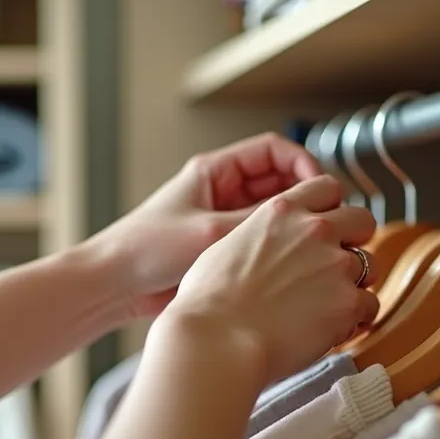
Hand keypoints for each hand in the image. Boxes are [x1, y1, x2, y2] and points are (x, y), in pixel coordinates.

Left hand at [88, 133, 322, 317]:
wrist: (114, 286)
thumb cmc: (145, 249)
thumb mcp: (210, 232)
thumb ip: (260, 221)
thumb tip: (309, 216)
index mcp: (216, 172)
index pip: (274, 151)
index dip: (303, 165)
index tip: (322, 190)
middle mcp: (222, 192)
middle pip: (280, 183)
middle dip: (305, 200)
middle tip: (325, 222)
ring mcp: (223, 221)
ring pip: (273, 216)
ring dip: (292, 228)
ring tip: (311, 246)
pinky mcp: (222, 251)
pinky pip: (260, 243)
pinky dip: (277, 250)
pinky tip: (289, 266)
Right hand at [160, 176, 379, 383]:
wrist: (217, 340)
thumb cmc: (207, 304)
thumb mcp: (225, 246)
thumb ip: (259, 237)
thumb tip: (265, 250)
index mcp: (281, 212)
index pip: (327, 187)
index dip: (331, 208)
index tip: (326, 227)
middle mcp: (314, 230)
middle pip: (362, 220)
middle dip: (354, 240)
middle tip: (336, 265)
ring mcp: (336, 265)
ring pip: (370, 264)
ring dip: (355, 282)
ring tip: (330, 304)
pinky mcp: (348, 302)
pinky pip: (370, 305)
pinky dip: (357, 318)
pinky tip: (335, 329)